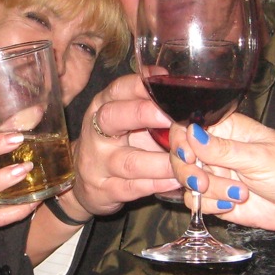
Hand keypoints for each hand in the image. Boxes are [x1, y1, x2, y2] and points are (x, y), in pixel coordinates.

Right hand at [71, 74, 175, 216]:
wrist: (85, 182)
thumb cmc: (117, 144)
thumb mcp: (128, 121)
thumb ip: (152, 107)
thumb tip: (190, 95)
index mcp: (103, 106)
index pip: (119, 89)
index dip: (142, 85)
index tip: (167, 84)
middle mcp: (96, 132)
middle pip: (113, 117)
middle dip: (144, 114)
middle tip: (174, 119)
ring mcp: (98, 163)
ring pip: (129, 161)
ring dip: (161, 162)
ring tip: (187, 160)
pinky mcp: (104, 190)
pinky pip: (133, 188)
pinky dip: (157, 185)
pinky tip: (176, 181)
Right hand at [169, 116, 274, 253]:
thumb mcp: (259, 158)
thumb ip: (223, 149)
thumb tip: (192, 132)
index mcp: (227, 129)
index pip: (189, 126)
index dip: (181, 140)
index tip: (189, 156)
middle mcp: (216, 150)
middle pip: (180, 155)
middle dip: (189, 171)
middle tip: (204, 183)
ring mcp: (214, 175)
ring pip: (187, 180)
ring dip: (208, 191)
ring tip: (238, 194)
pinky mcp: (215, 198)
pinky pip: (195, 202)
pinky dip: (210, 205)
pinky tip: (233, 204)